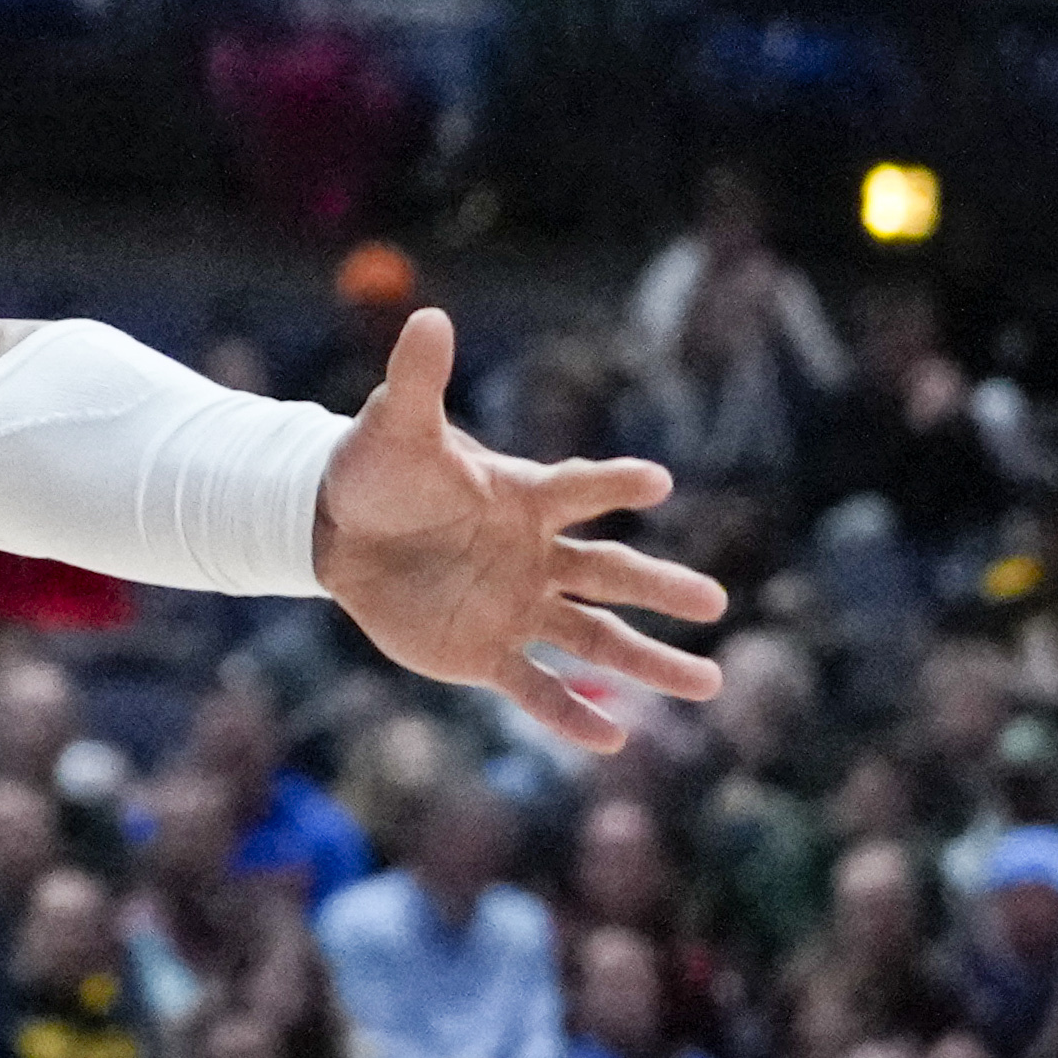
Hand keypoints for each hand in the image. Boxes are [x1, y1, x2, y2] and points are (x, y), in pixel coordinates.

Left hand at [311, 309, 728, 746]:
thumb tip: (428, 316)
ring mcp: (516, 606)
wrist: (343, 530)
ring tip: (708, 685)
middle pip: (611, 574)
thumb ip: (418, 381)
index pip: (577, 488)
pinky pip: (537, 688)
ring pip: (595, 640)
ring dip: (649, 662)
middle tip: (715, 603)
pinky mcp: (484, 652)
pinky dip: (573, 714)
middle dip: (661, 589)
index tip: (654, 481)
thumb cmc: (378, 470)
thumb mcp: (396, 427)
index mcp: (524, 498)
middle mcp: (536, 555)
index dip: (612, 482)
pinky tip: (615, 741)